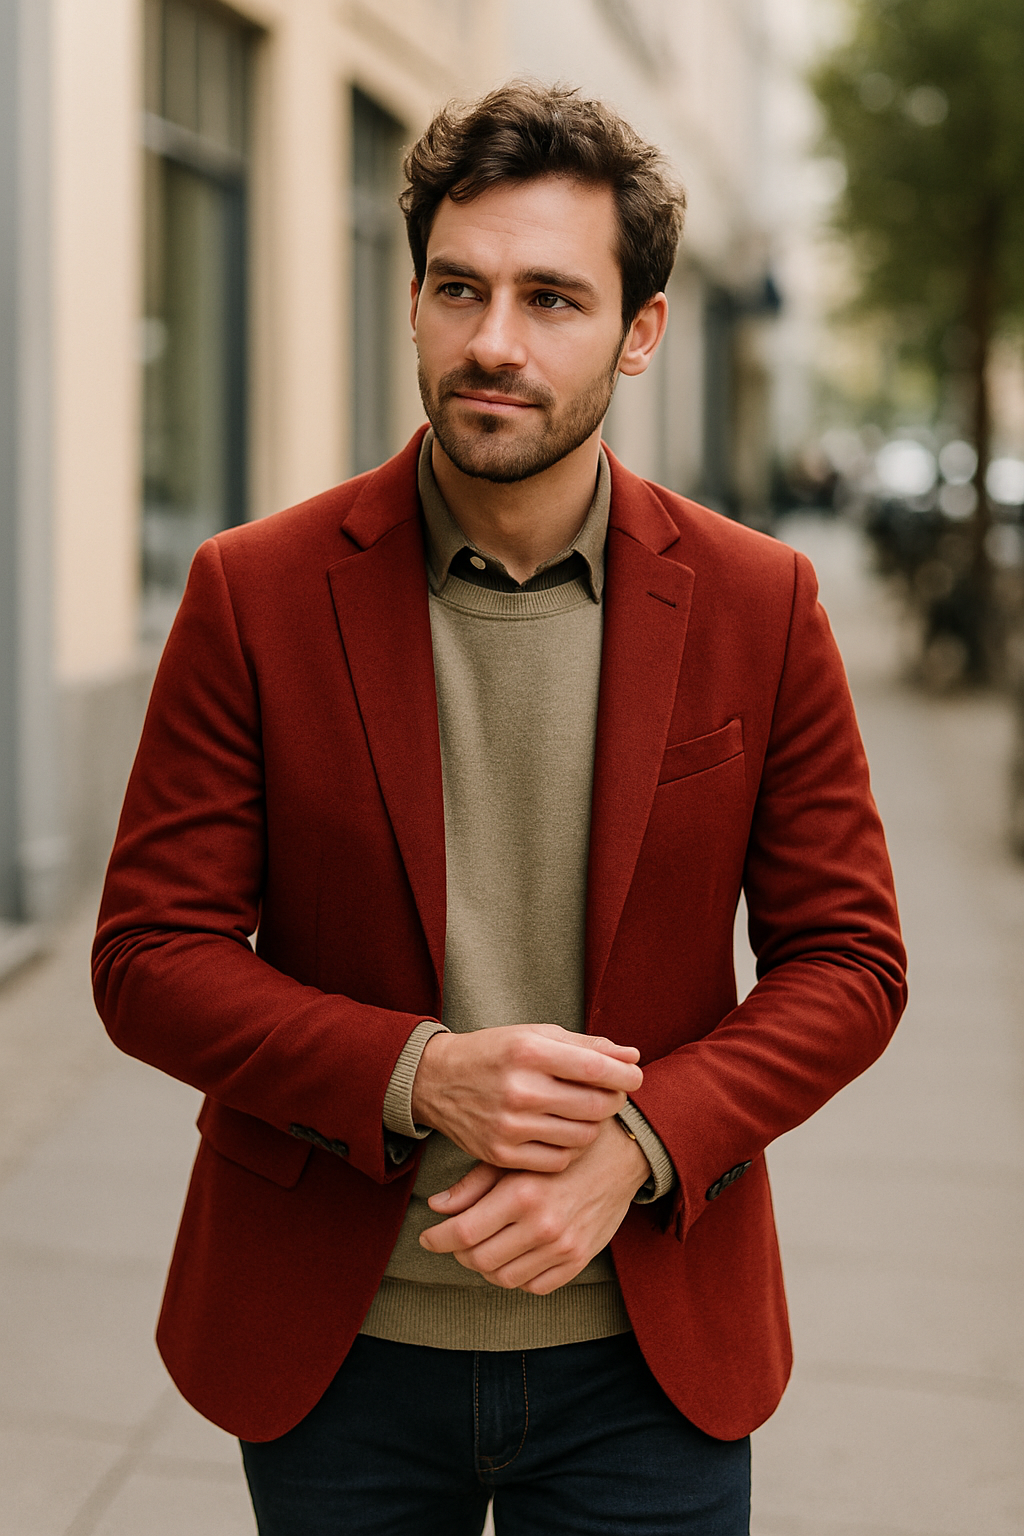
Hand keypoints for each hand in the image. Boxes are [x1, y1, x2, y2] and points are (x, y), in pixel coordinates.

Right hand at [410, 1023, 642, 1172]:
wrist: (437, 1080)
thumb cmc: (495, 1053)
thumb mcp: (535, 1035)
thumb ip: (586, 1046)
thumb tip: (632, 1057)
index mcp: (529, 1052)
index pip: (596, 1069)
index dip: (625, 1076)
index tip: (634, 1077)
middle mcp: (519, 1089)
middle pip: (595, 1106)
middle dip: (613, 1100)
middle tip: (610, 1094)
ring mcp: (510, 1126)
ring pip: (581, 1136)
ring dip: (592, 1125)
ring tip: (583, 1111)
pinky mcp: (502, 1154)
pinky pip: (559, 1160)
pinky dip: (569, 1148)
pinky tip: (561, 1131)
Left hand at [419, 1116, 651, 1292]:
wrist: (621, 1154)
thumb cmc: (561, 1149)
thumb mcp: (514, 1156)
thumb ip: (473, 1184)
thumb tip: (436, 1207)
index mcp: (521, 1194)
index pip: (462, 1233)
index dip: (436, 1239)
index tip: (427, 1237)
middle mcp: (542, 1225)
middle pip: (479, 1260)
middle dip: (458, 1253)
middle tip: (454, 1239)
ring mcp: (563, 1247)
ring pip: (503, 1278)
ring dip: (486, 1266)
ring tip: (484, 1246)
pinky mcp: (580, 1260)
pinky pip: (535, 1286)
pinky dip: (517, 1275)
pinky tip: (515, 1254)